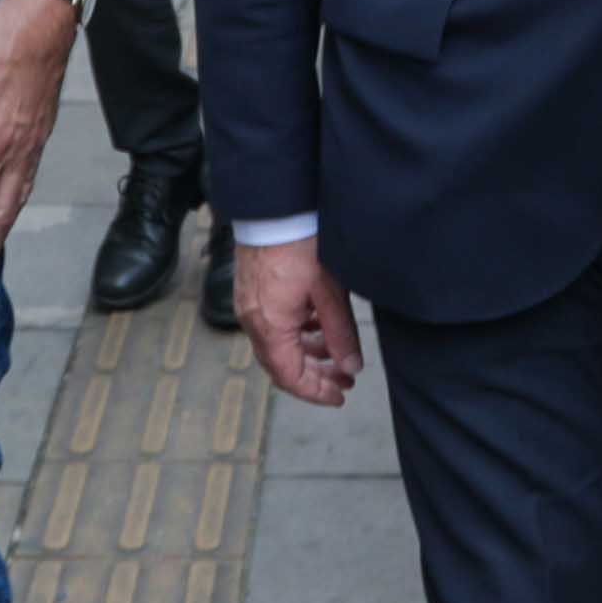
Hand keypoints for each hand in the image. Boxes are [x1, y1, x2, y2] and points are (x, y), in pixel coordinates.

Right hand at [230, 232, 363, 405]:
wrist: (276, 207)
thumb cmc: (302, 244)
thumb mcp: (330, 294)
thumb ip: (340, 334)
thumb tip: (351, 366)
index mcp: (271, 326)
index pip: (290, 376)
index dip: (316, 392)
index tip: (340, 395)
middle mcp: (253, 320)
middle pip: (281, 365)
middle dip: (315, 376)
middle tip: (345, 379)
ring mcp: (250, 305)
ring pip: (278, 345)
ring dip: (307, 354)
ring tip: (337, 353)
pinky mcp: (253, 291)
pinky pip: (273, 325)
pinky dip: (296, 333)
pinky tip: (318, 326)